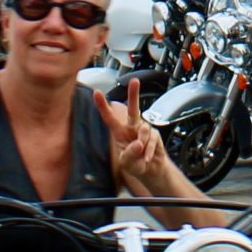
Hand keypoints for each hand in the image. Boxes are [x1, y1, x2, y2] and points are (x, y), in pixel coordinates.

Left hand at [96, 79, 176, 198]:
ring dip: (142, 144)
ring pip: (144, 129)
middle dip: (134, 94)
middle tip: (135, 81)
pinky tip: (147, 158)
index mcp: (119, 132)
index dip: (102, 105)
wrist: (151, 171)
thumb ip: (129, 154)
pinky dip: (149, 151)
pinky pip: (152, 140)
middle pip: (133, 108)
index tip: (97, 92)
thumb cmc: (135, 164)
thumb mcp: (126, 164)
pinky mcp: (155, 135)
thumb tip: (138, 143)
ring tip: (141, 155)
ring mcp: (144, 130)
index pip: (109, 117)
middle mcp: (132, 127)